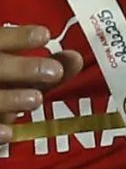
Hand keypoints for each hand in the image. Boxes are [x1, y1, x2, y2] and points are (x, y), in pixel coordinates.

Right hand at [0, 20, 82, 150]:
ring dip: (8, 98)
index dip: (17, 37)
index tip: (44, 36)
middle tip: (52, 72)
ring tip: (35, 99)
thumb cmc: (8, 84)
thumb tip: (74, 59)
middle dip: (22, 68)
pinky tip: (9, 133)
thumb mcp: (22, 74)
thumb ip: (48, 66)